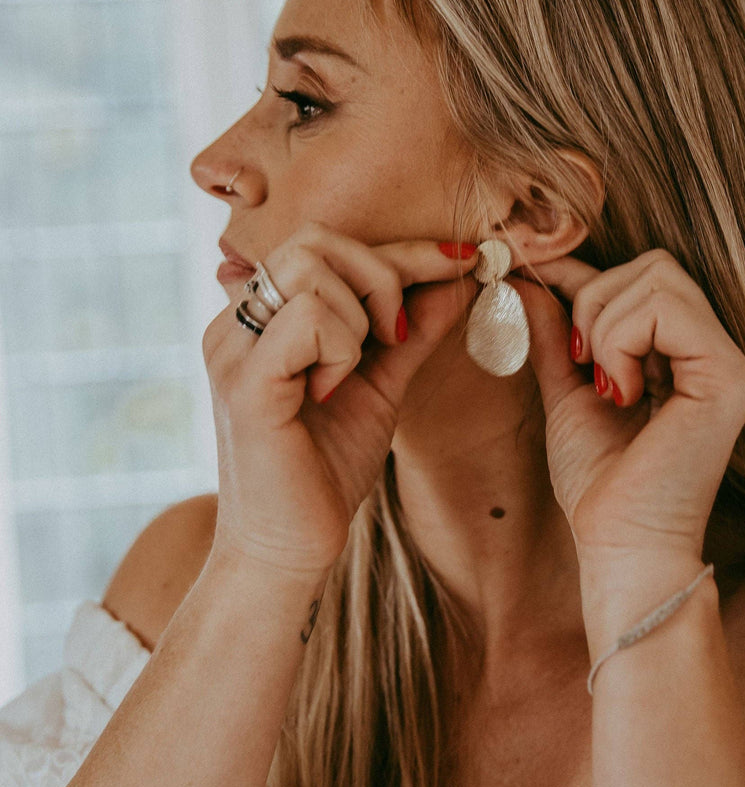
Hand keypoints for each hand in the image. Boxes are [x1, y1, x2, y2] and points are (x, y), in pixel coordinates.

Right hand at [202, 222, 477, 576]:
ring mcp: (235, 347)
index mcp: (265, 318)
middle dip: (383, 276)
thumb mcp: (381, 384)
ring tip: (351, 375)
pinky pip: (310, 318)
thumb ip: (413, 331)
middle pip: (318, 240)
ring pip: (313, 269)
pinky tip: (330, 393)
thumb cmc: (327, 467)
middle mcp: (238, 322)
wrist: (292, 546)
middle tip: (397, 336)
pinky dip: (341, 349)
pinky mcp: (245, 382)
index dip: (405, 249)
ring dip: (360, 319)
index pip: (332, 247)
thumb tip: (458, 278)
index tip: (467, 258)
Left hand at [510, 250, 744, 564]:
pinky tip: (622, 393)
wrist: (618, 543)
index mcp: (684, 353)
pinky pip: (664, 310)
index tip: (533, 276)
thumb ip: (556, 335)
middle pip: (656, 264)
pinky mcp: (729, 376)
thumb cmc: (599, 482)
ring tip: (604, 385)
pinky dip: (621, 343)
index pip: (643, 276)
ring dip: (606, 326)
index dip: (584, 271)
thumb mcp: (568, 392)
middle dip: (595, 300)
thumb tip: (531, 280)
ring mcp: (729, 361)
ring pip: (659, 278)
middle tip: (581, 363)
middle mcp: (716, 351)